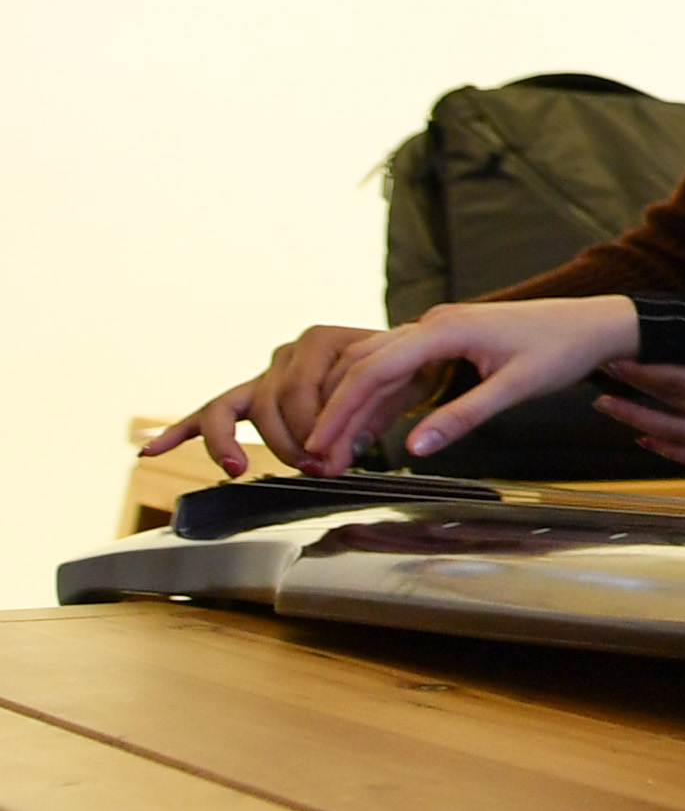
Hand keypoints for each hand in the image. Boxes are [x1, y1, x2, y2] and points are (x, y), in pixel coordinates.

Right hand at [145, 319, 386, 476]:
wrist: (407, 358)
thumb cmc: (403, 373)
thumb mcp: (397, 388)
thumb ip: (368, 418)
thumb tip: (334, 458)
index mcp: (321, 341)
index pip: (300, 390)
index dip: (312, 430)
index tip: (330, 460)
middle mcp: (288, 353)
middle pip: (267, 402)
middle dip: (286, 443)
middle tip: (314, 469)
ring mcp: (266, 373)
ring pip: (231, 407)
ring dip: (233, 444)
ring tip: (239, 468)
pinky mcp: (253, 395)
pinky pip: (210, 412)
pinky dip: (180, 431)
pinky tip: (150, 450)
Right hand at [169, 297, 648, 470]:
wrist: (596, 323)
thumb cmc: (562, 349)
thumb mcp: (517, 387)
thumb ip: (464, 416)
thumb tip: (414, 449)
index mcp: (443, 329)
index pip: (373, 369)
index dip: (340, 409)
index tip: (317, 444)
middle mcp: (431, 324)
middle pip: (363, 367)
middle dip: (335, 412)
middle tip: (315, 458)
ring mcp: (436, 331)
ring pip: (374, 366)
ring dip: (351, 405)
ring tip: (332, 450)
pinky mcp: (445, 343)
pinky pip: (398, 369)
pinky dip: (377, 398)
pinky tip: (362, 428)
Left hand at [596, 295, 684, 466]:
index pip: (682, 383)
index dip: (647, 372)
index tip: (617, 361)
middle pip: (670, 410)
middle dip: (632, 396)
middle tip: (599, 383)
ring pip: (677, 438)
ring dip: (640, 425)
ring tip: (611, 413)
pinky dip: (671, 452)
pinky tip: (650, 444)